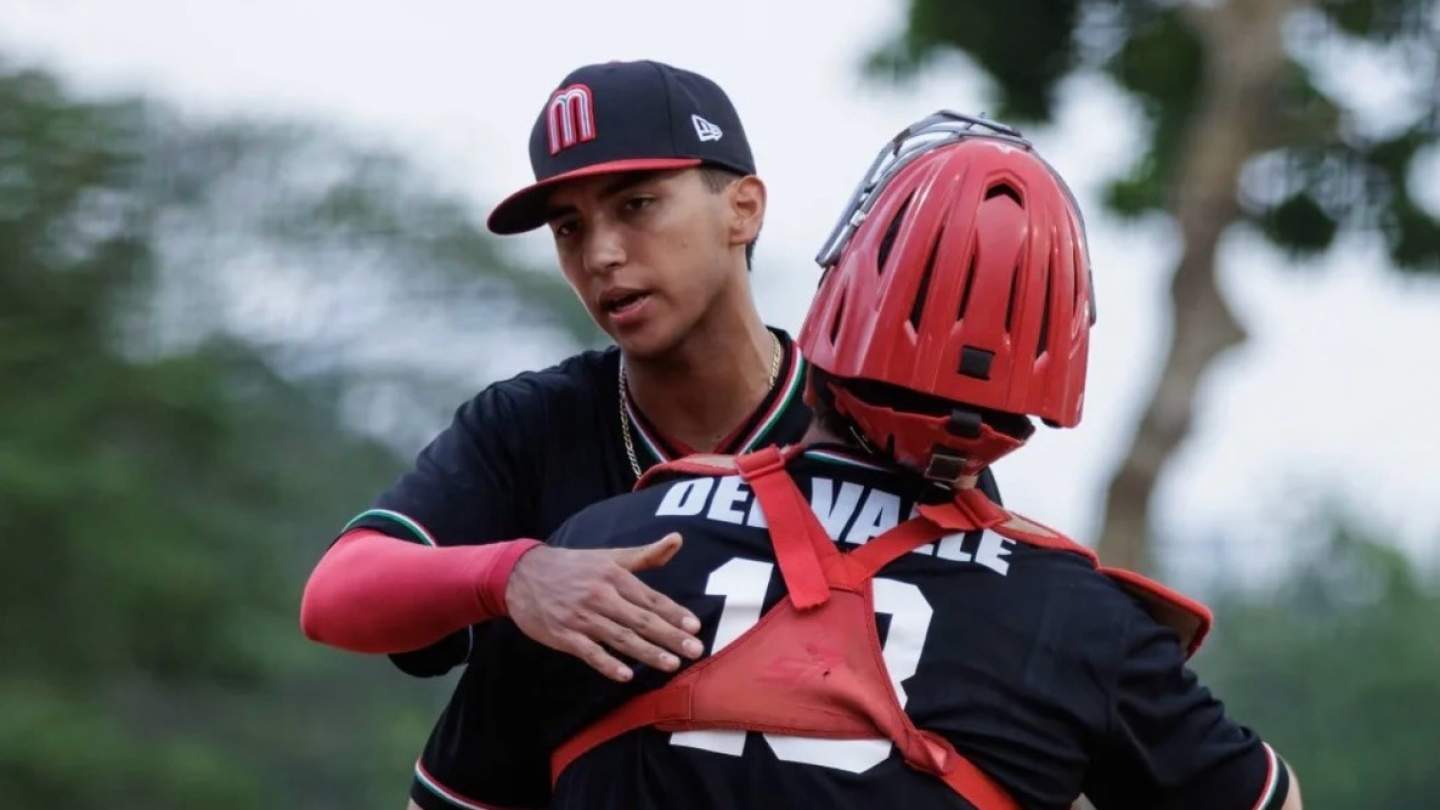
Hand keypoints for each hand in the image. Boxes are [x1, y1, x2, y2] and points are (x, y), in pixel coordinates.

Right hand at [504, 532, 703, 681]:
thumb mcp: (608, 556)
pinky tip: (625, 675)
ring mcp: (581, 617)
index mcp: (613, 576)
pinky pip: (589, 652)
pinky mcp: (563, 635)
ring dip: (647, 652)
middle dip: (669, 636)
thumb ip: (645, 555)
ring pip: (620, 638)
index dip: (673, 613)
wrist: (521, 574)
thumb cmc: (573, 566)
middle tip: (695, 650)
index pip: (650, 598)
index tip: (695, 626)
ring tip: (671, 664)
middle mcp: (600, 596)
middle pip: (640, 619)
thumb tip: (678, 539)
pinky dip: (607, 664)